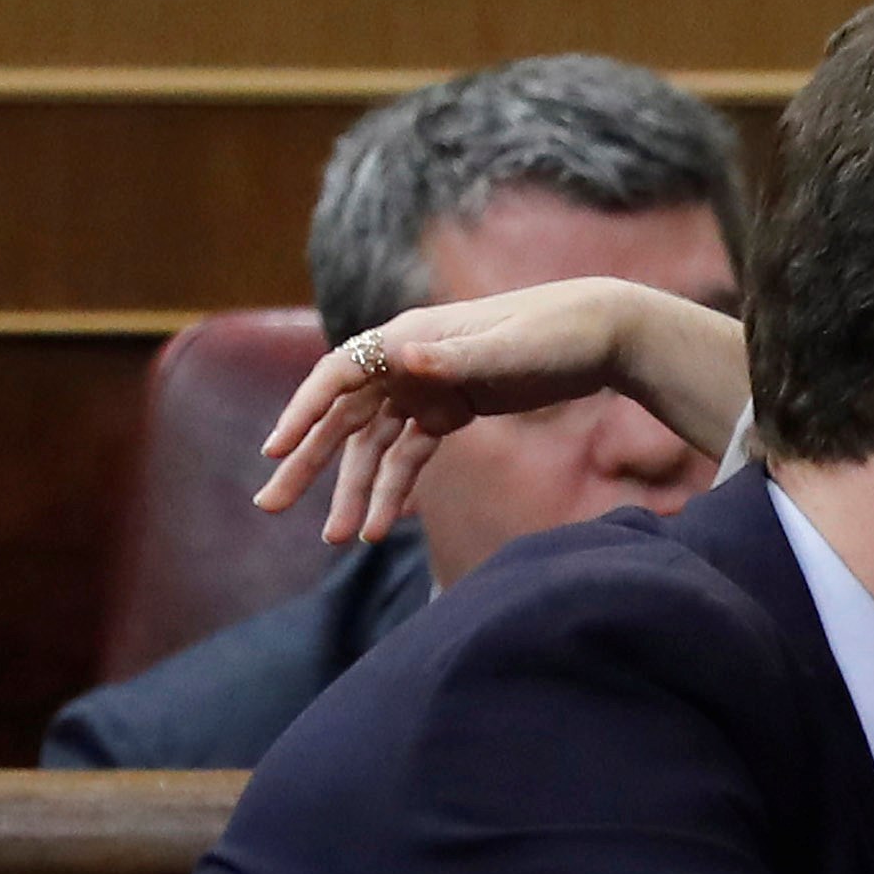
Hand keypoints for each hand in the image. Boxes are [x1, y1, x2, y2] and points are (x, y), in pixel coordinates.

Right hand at [256, 276, 750, 545]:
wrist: (604, 333)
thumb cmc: (559, 332)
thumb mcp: (510, 347)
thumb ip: (454, 357)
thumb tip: (402, 354)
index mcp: (412, 336)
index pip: (339, 373)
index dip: (303, 412)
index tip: (275, 452)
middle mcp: (409, 360)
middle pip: (343, 416)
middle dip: (308, 463)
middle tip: (269, 506)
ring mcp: (427, 386)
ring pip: (374, 445)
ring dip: (354, 491)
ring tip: (337, 541)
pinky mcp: (450, 409)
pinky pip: (410, 456)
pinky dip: (396, 490)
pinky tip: (384, 527)